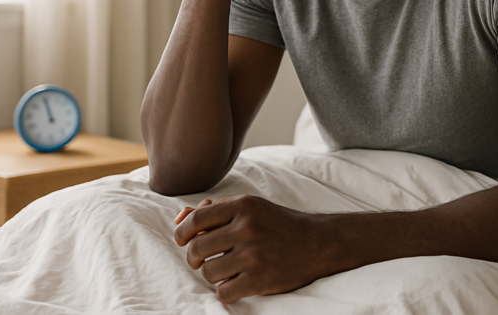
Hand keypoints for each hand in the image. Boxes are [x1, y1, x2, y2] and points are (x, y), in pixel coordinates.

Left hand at [174, 195, 326, 301]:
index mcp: (243, 206)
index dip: (182, 232)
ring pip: (208, 272)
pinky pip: (223, 292)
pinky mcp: (259, 280)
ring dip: (211, 274)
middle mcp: (246, 228)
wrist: (318, 243)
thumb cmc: (278, 224)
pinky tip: (236, 283)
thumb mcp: (251, 207)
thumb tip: (179, 218)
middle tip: (201, 260)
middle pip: (197, 248)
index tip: (182, 240)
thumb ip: (215, 209)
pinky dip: (225, 291)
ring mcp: (253, 255)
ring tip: (225, 270)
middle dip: (194, 257)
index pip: (196, 219)